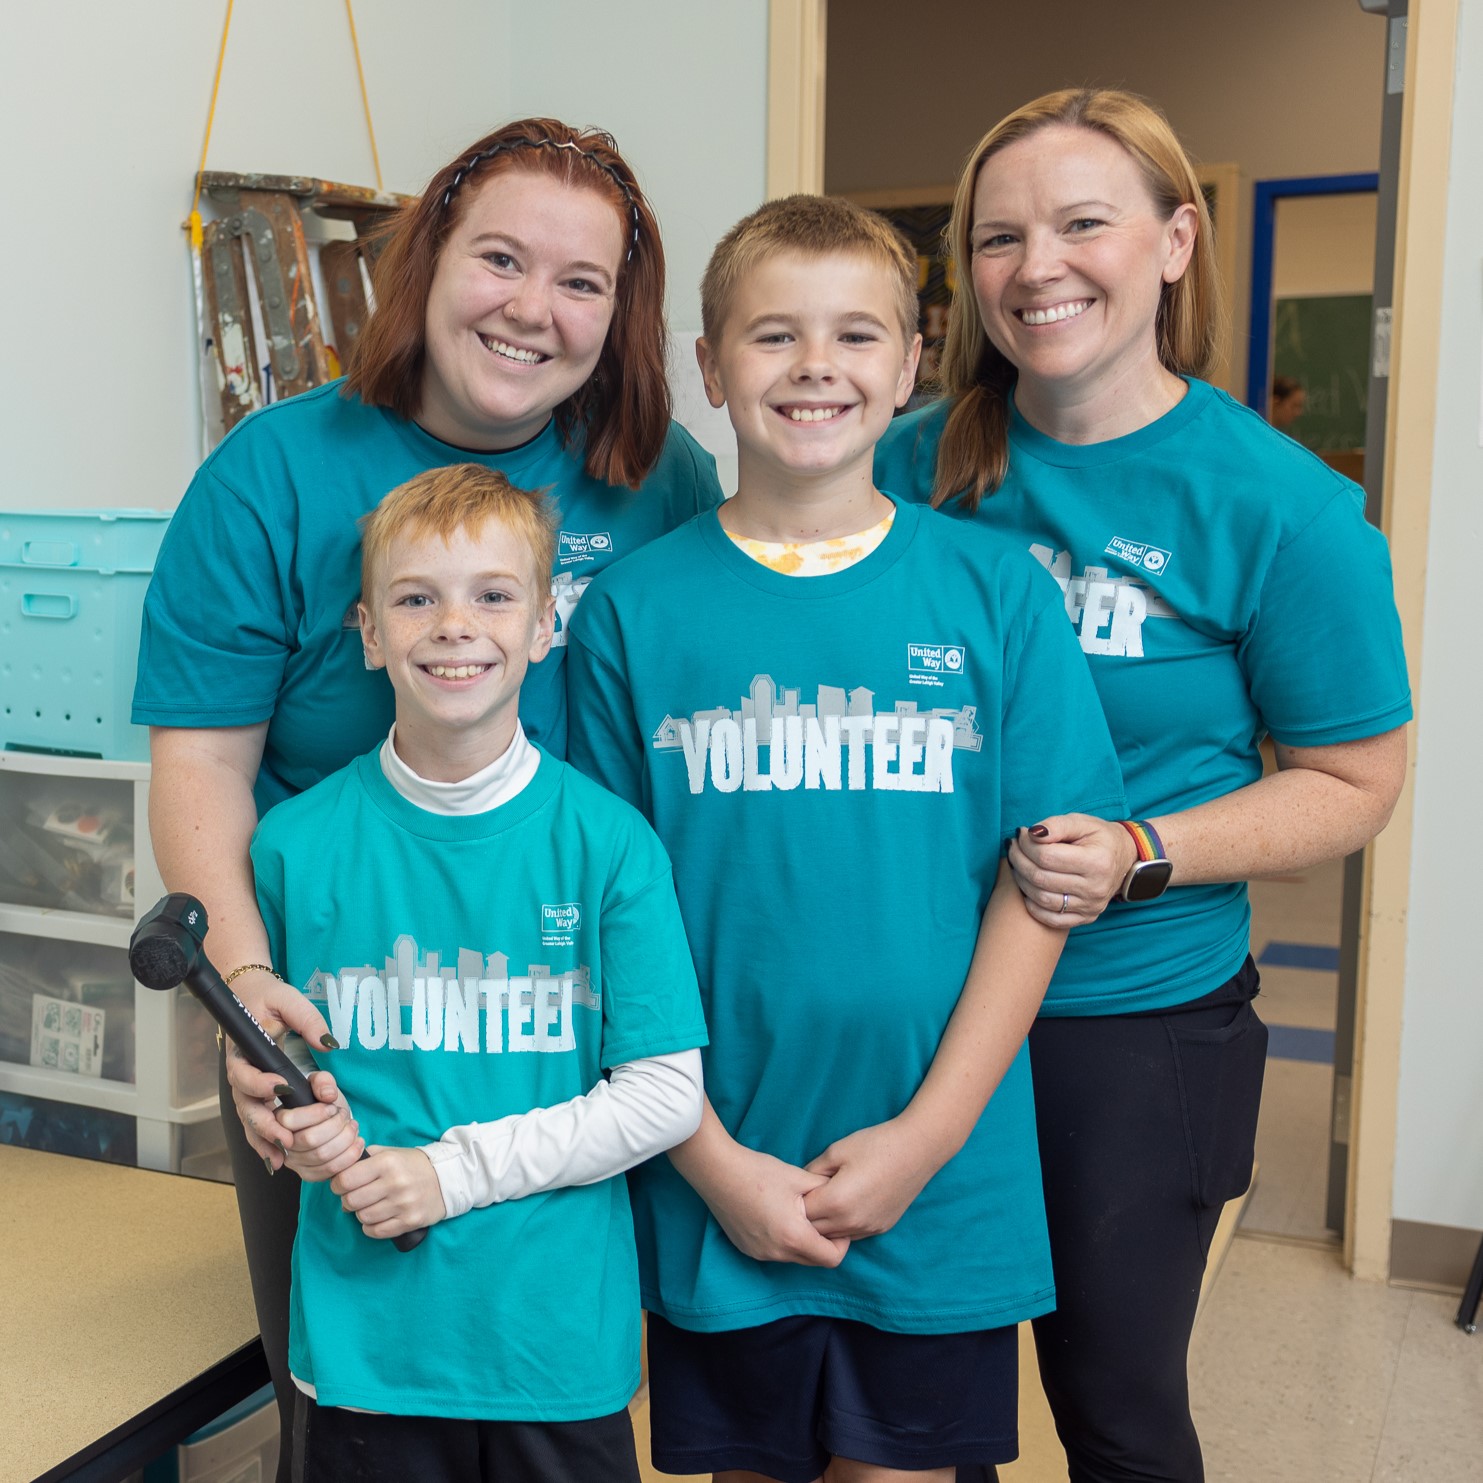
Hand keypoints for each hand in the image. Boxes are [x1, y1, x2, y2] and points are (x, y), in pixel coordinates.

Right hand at [224, 969, 335, 1164]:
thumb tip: (328, 1044)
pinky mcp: (254, 1095)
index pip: (244, 1073)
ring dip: (263, 1139)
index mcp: (242, 1050)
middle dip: (264, 1123)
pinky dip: (263, 1141)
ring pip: (248, 1119)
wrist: (249, 998)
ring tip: (281, 1158)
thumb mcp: (290, 1001)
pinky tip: (277, 1158)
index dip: (260, 1083)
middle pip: (245, 1105)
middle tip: (286, 1137)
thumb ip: (308, 1020)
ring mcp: (245, 1087)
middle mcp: (239, 1072)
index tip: (282, 1088)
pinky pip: (255, 1121)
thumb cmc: (269, 999)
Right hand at [277, 1072, 362, 1181]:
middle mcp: (276, 1141)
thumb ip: (322, 1081)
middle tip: (342, 1113)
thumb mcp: (320, 1083)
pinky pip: (325, 1172)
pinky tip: (356, 1142)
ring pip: (320, 1155)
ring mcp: (289, 1159)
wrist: (329, 1118)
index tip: (331, 1108)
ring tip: (351, 1125)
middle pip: (307, 1139)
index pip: (287, 1121)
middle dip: (334, 1125)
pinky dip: (347, 1157)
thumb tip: (328, 1095)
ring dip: (344, 1138)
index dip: (313, 1115)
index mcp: (272, 1115)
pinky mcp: (304, 1172)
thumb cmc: (321, 1100)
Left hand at [331, 1146, 446, 1239]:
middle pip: (351, 1201)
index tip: (341, 1185)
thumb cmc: (412, 1165)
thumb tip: (339, 1173)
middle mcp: (395, 1183)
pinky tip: (377, 1218)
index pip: (346, 1179)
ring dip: (361, 1213)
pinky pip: (376, 1231)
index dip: (338, 1184)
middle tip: (355, 1197)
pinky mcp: (410, 1221)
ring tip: (370, 1206)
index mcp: (387, 1162)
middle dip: (348, 1201)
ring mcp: (403, 1204)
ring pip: (363, 1217)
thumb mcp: (390, 1152)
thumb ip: (364, 1157)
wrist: (447, 1179)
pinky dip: (371, 1227)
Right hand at [702, 1142, 850, 1267]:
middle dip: (823, 1243)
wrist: (718, 1171)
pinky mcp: (747, 1249)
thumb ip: (827, 1191)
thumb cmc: (759, 1172)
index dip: (842, 1243)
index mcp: (794, 1237)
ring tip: (798, 1213)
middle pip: (814, 1261)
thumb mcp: (799, 1178)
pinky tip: (777, 1216)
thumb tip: (844, 1197)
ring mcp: (759, 1254)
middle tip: (822, 1216)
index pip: (832, 1259)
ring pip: (794, 1257)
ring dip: (802, 1242)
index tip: (838, 1223)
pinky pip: (775, 1253)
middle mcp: (777, 1253)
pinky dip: (783, 1241)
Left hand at [802, 1117, 941, 1240]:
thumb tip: (799, 1186)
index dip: (795, 1200)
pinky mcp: (880, 1228)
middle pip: (815, 1230)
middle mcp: (851, 1222)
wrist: (917, 1149)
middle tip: (805, 1195)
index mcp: (837, 1202)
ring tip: (823, 1201)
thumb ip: (812, 1172)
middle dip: (806, 1215)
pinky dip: (841, 1226)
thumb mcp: (836, 1151)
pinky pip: (851, 1235)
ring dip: (823, 1224)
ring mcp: (867, 1228)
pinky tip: (843, 1207)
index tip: (795, 1188)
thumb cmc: (875, 1145)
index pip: (802, 1213)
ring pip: (833, 1237)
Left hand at [1009, 814, 1137, 926]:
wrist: (1124, 858)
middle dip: (1019, 861)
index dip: (1026, 845)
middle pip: (1041, 878)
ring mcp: (1091, 906)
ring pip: (1041, 899)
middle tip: (1013, 848)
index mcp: (1096, 861)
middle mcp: (1095, 888)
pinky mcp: (1086, 918)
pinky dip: (1032, 905)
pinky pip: (1051, 918)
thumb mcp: (1082, 822)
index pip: (1047, 857)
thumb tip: (1031, 833)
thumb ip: (1056, 825)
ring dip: (1021, 881)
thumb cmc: (1099, 838)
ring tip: (1018, 864)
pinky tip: (1028, 888)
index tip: (1021, 835)